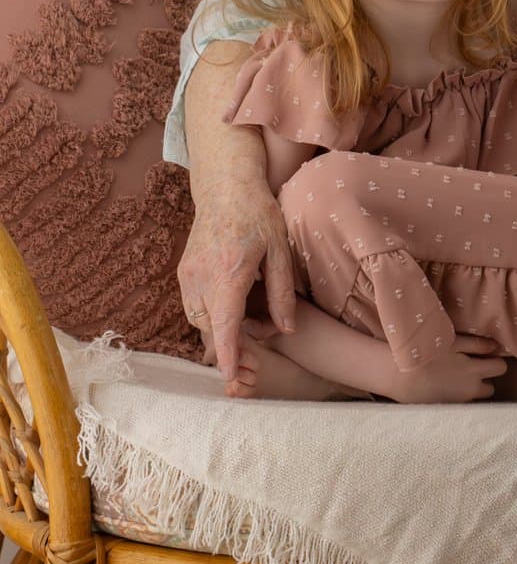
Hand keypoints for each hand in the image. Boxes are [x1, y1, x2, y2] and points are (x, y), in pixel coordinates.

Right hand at [177, 175, 297, 393]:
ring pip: (200, 322)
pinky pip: (194, 308)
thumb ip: (282, 293)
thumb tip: (286, 329)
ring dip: (221, 331)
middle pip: (212, 329)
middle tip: (259, 347)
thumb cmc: (258, 214)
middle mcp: (202, 277)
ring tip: (249, 322)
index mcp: (229, 272)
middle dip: (232, 346)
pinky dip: (211, 316)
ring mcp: (188, 276)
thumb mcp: (280, 250)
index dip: (228, 354)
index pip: (225, 324)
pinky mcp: (183, 273)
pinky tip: (232, 306)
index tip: (229, 376)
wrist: (225, 187)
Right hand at [399, 335, 509, 403]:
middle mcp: (470, 391)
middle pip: (490, 388)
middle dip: (485, 379)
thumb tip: (496, 347)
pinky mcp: (445, 409)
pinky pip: (460, 404)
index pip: (501, 368)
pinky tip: (445, 385)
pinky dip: (457, 396)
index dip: (495, 360)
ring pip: (474, 397)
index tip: (487, 355)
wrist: (399, 376)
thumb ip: (477, 345)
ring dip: (471, 388)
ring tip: (456, 376)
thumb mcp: (453, 342)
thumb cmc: (427, 354)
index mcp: (474, 372)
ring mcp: (458, 402)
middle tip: (472, 366)